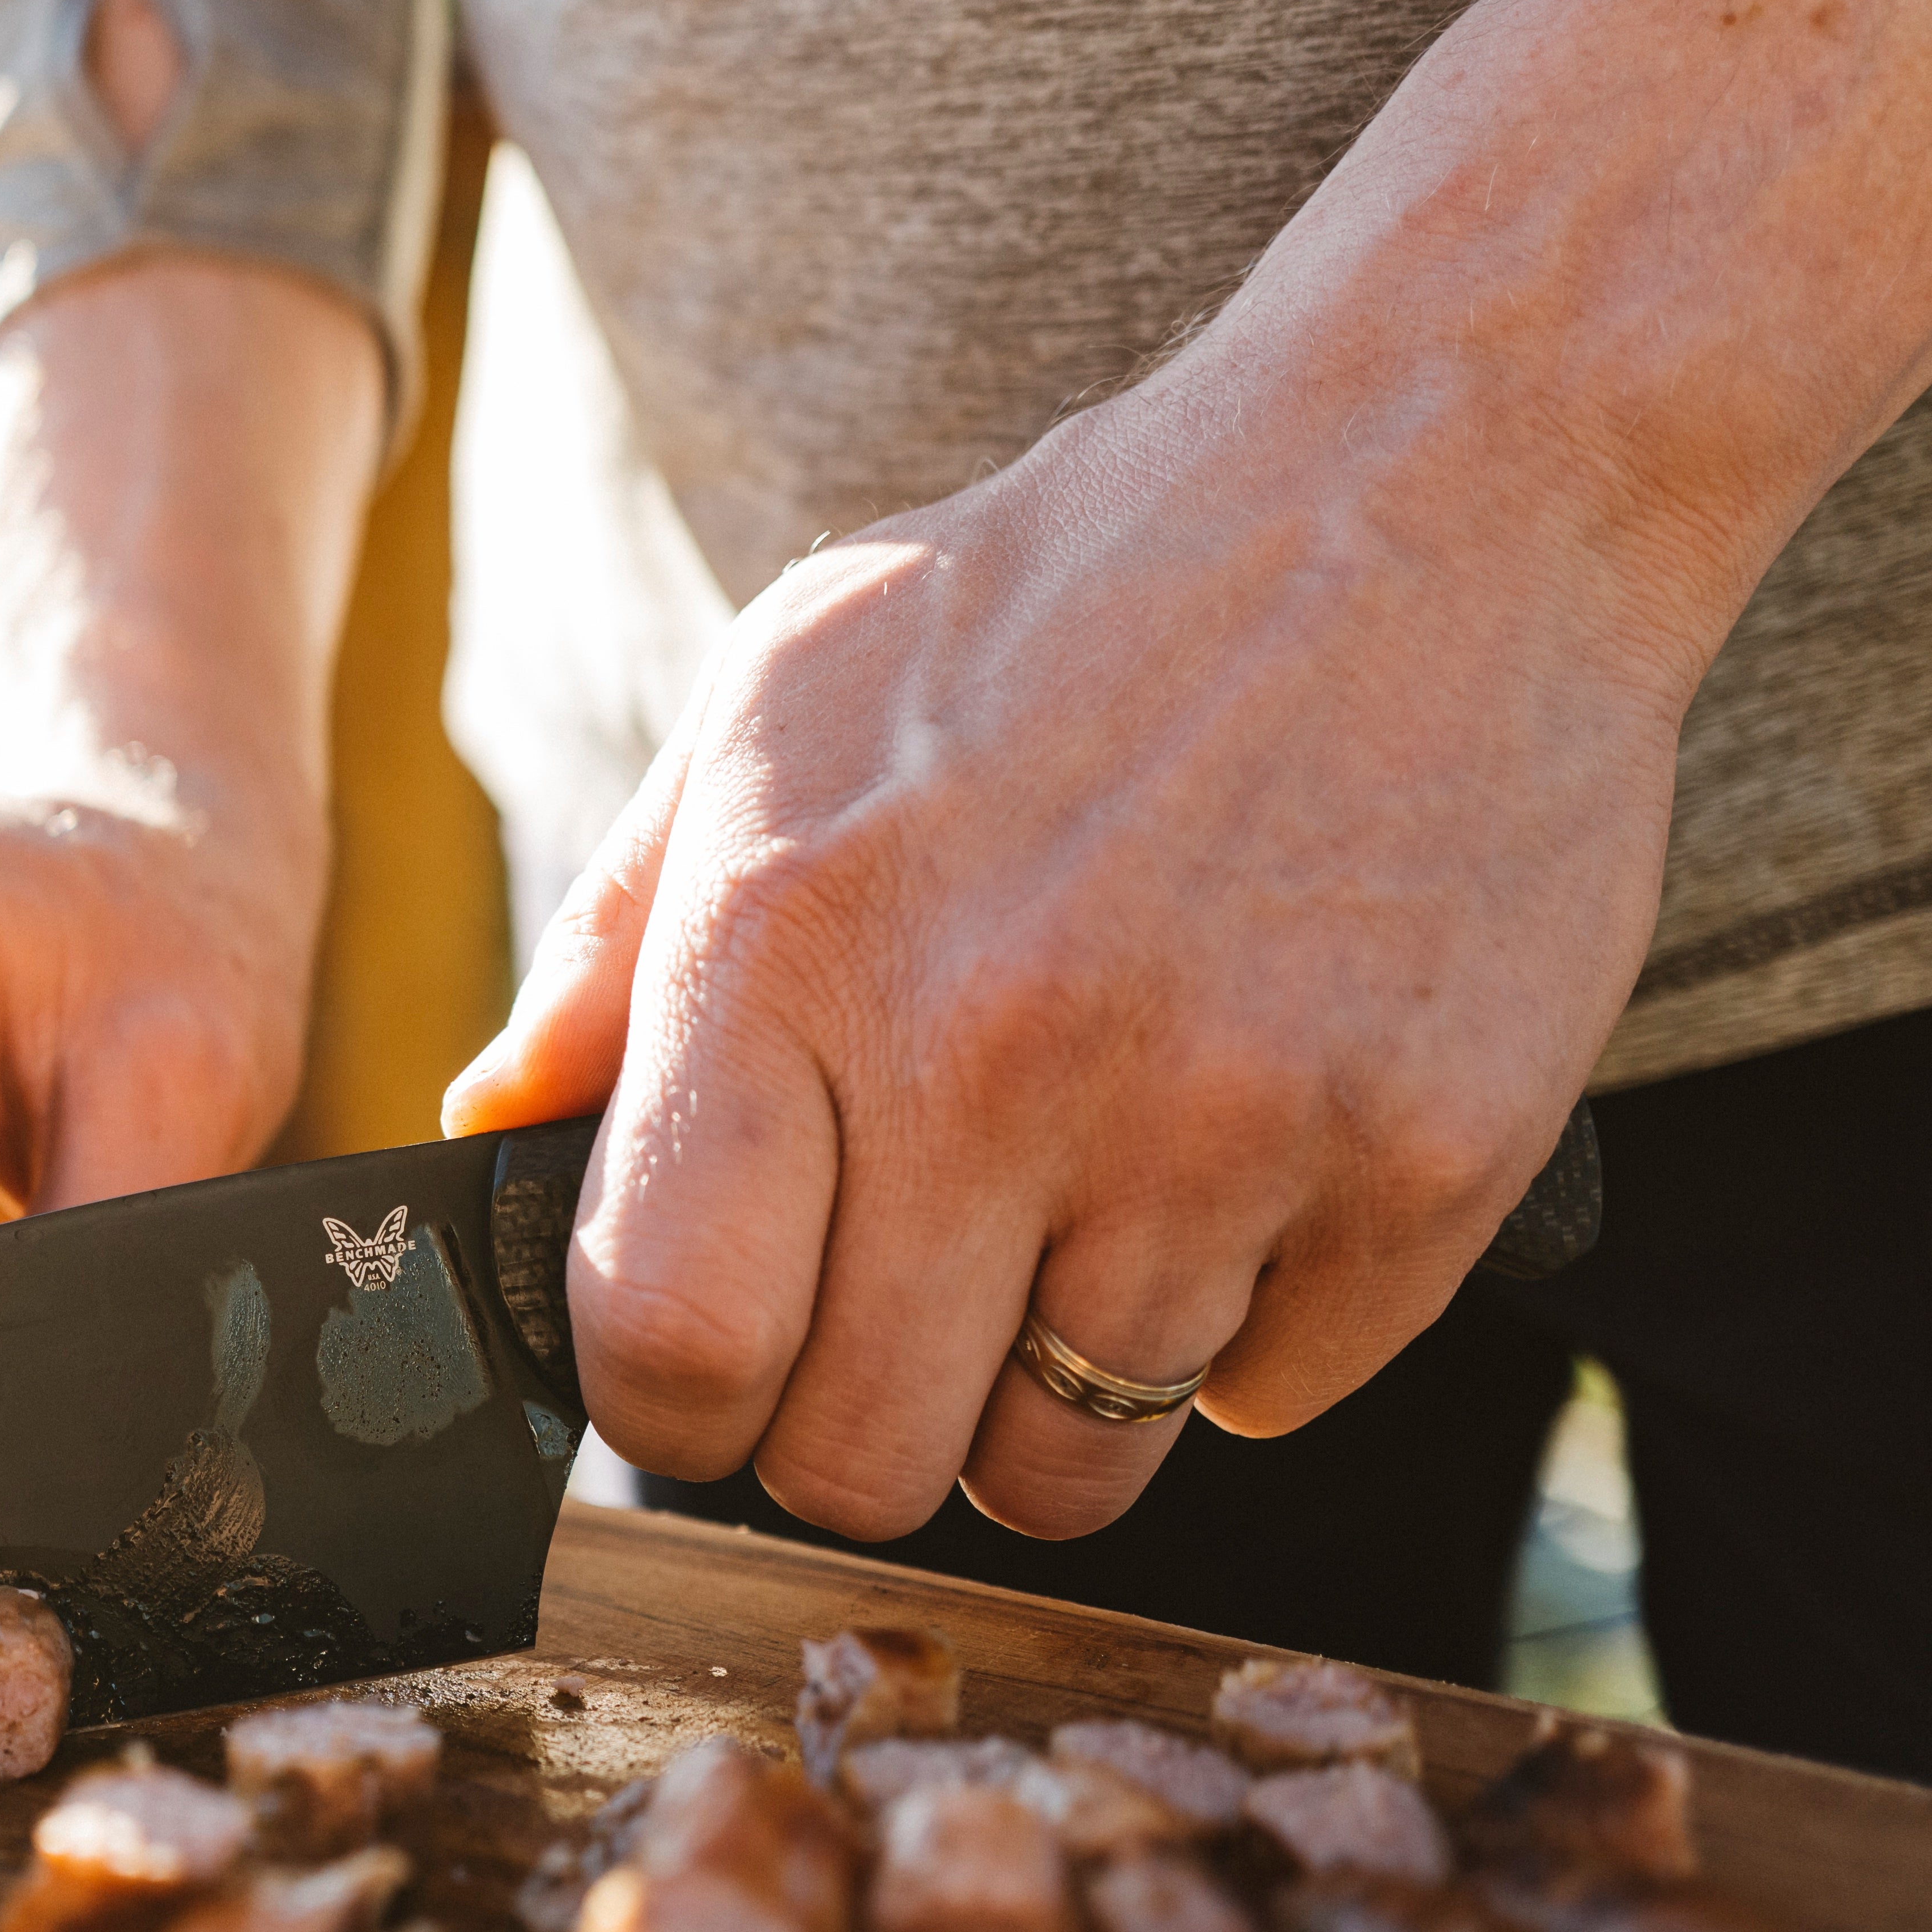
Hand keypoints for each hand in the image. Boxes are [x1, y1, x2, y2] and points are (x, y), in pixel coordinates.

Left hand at [446, 348, 1708, 1541]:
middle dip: (861, 1430)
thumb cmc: (1086, 584)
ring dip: (1058, 1393)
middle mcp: (997, 1054)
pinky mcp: (1423, 1159)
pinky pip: (1282, 1394)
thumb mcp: (785, 697)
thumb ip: (617, 933)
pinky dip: (1258, 1327)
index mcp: (800, 946)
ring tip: (1085, 1223)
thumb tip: (489, 1127)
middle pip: (861, 1460)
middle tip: (912, 1312)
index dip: (676, 1405)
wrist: (1443, 466)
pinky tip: (1252, 1160)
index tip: (722, 1367)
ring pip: (1072, 1465)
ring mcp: (1224, 1121)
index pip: (672, 1340)